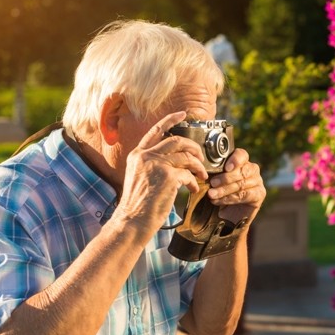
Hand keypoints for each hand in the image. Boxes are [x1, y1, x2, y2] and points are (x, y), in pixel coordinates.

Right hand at [114, 111, 208, 240]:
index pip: (156, 130)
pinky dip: (194, 182)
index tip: (183, 115)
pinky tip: (193, 189)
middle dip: (194, 147)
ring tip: (202, 175)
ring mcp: (157, 165)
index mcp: (138, 154)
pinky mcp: (168, 176)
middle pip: (177, 140)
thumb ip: (152, 164)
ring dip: (198, 166)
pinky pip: (188, 174)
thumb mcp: (139, 177)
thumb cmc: (138, 204)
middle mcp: (146, 156)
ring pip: (186, 157)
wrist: (133, 219)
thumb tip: (175, 161)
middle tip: (201, 157)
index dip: (171, 119)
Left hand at [207, 149, 265, 224]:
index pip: (242, 155)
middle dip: (225, 178)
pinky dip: (230, 198)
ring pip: (242, 184)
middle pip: (242, 171)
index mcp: (241, 162)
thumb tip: (202, 169)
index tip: (226, 168)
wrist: (227, 216)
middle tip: (212, 183)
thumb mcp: (215, 182)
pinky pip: (245, 195)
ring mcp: (257, 181)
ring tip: (212, 194)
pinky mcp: (259, 194)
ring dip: (225, 190)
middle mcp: (252, 169)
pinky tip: (218, 201)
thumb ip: (213, 174)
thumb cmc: (220, 194)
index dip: (235, 160)